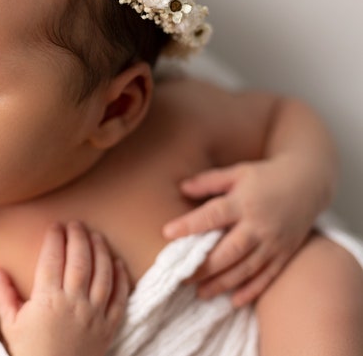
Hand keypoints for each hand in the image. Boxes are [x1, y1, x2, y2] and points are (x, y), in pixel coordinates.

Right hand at [0, 221, 128, 355]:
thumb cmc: (30, 352)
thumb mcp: (10, 324)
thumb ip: (2, 293)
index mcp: (47, 300)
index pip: (53, 259)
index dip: (55, 238)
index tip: (55, 225)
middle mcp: (73, 303)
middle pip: (80, 260)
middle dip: (78, 237)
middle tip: (75, 224)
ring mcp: (94, 314)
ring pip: (102, 274)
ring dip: (100, 250)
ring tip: (95, 235)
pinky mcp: (109, 326)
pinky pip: (120, 297)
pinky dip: (120, 277)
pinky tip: (117, 262)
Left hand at [162, 157, 319, 306]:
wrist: (308, 183)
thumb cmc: (266, 176)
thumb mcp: (237, 172)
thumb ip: (209, 181)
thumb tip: (182, 188)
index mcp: (244, 202)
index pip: (212, 215)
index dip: (189, 225)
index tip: (167, 233)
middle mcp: (259, 226)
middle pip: (229, 251)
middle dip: (204, 267)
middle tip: (180, 277)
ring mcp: (274, 242)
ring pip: (246, 269)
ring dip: (222, 284)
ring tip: (200, 293)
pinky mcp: (285, 254)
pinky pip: (267, 277)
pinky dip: (251, 291)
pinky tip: (233, 301)